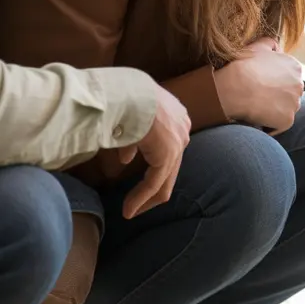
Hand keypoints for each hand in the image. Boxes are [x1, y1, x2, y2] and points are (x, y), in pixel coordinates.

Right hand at [115, 84, 189, 218]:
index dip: (154, 166)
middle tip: (137, 205)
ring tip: (130, 212)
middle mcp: (182, 129)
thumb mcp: (129, 118)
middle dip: (153, 188)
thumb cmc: (122, 97)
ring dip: (146, 198)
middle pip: (171, 167)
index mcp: (175, 116)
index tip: (140, 180)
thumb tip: (126, 159)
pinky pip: (154, 183)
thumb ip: (133, 140)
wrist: (124, 92)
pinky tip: (128, 211)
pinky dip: (141, 198)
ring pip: (165, 179)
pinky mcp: (167, 155)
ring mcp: (178, 142)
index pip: (169, 148)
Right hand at [215, 37, 302, 134]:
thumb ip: (270, 44)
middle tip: (257, 97)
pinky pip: (279, 125)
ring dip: (274, 111)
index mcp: (295, 67)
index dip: (273, 83)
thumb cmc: (243, 66)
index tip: (260, 85)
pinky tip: (257, 118)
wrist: (234, 87)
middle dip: (277, 97)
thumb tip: (277, 47)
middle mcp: (300, 85)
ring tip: (256, 107)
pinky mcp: (287, 120)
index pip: (288, 79)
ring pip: (286, 110)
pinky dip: (270, 124)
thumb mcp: (257, 47)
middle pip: (289, 95)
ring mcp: (295, 103)